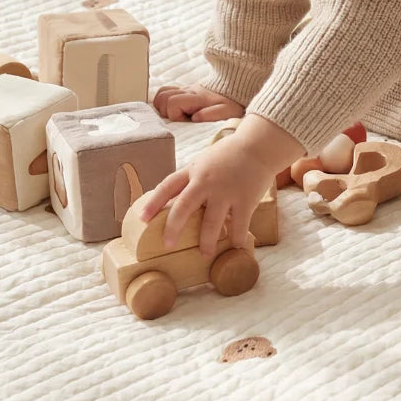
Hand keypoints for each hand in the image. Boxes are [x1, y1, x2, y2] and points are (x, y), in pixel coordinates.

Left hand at [140, 114, 300, 256]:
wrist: (258, 146)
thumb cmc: (230, 155)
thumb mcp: (204, 162)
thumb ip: (192, 180)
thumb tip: (177, 202)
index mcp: (193, 171)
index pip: (167, 186)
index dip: (153, 203)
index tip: (142, 219)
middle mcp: (206, 181)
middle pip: (184, 206)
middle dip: (173, 227)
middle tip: (167, 244)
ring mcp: (226, 191)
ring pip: (211, 222)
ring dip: (206, 241)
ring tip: (205, 254)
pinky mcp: (245, 200)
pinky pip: (239, 224)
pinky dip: (236, 237)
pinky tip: (236, 246)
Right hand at [154, 83, 244, 122]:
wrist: (236, 89)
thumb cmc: (232, 103)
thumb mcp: (228, 111)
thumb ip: (212, 114)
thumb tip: (195, 117)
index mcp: (197, 98)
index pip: (173, 102)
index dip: (174, 115)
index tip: (186, 121)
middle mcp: (188, 91)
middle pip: (162, 97)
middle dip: (165, 111)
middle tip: (178, 119)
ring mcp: (185, 89)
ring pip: (161, 93)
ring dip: (162, 105)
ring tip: (175, 115)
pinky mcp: (184, 90)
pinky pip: (166, 91)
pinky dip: (164, 100)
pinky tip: (173, 110)